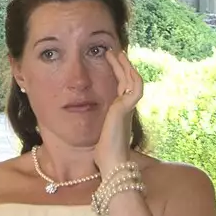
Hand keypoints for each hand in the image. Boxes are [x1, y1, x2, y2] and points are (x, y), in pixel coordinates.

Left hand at [94, 48, 143, 174]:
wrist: (112, 163)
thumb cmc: (104, 155)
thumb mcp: (98, 135)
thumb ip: (96, 127)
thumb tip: (81, 124)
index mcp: (121, 114)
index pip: (122, 90)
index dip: (119, 76)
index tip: (112, 64)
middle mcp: (127, 109)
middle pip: (129, 81)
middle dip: (122, 66)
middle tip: (115, 52)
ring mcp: (128, 107)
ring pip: (133, 80)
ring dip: (125, 65)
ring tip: (116, 52)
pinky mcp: (127, 107)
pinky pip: (134, 85)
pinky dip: (129, 72)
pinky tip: (119, 62)